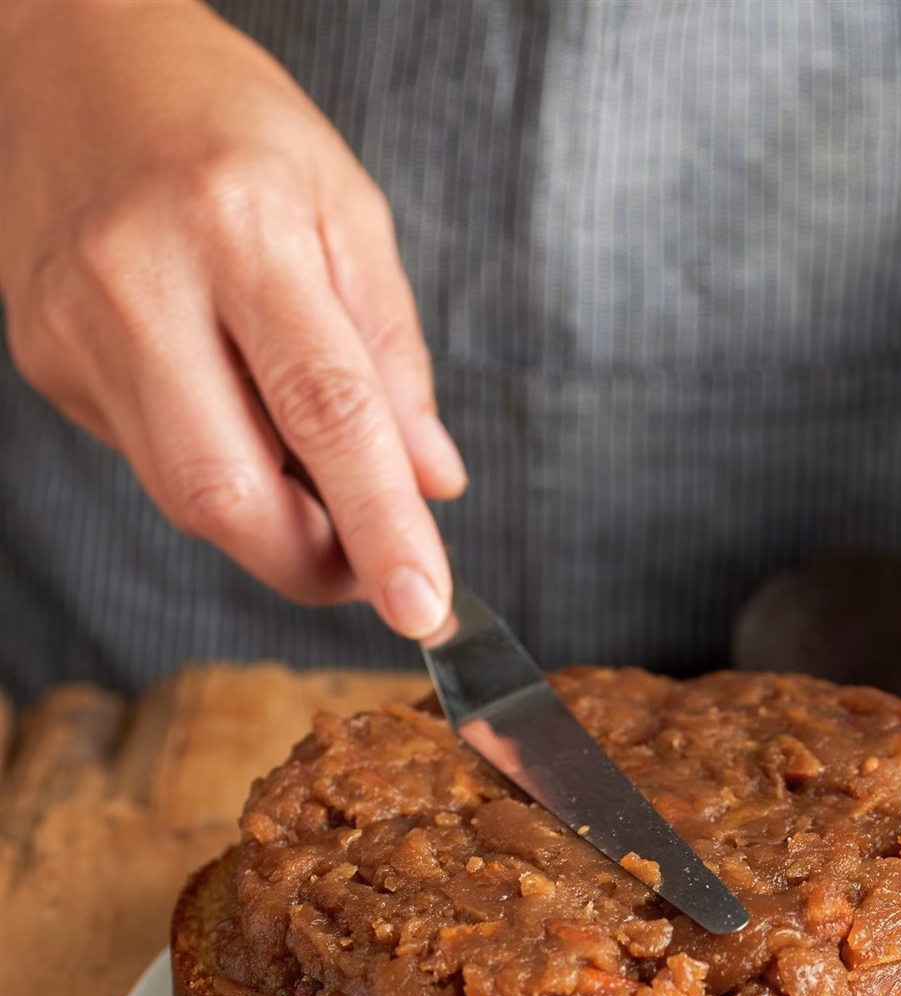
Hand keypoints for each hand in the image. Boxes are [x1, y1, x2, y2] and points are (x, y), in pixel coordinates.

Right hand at [0, 0, 464, 633]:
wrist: (75, 60)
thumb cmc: (228, 126)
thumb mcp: (346, 208)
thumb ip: (392, 355)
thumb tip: (431, 482)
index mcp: (239, 226)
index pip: (326, 413)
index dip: (381, 526)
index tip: (426, 606)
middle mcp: (141, 281)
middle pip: (229, 492)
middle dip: (313, 562)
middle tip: (370, 567)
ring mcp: (76, 327)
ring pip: (184, 495)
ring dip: (270, 521)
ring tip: (312, 478)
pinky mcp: (46, 359)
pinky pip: (149, 458)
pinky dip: (216, 466)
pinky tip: (230, 410)